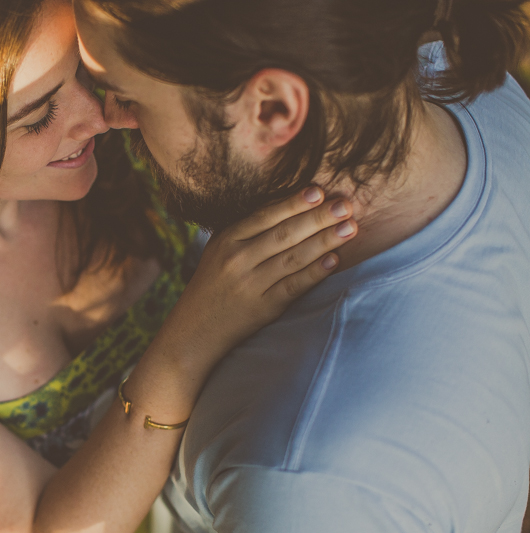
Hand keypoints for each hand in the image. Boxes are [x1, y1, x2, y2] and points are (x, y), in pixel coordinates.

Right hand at [172, 188, 356, 362]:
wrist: (193, 330)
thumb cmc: (212, 284)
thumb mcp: (219, 250)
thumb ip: (248, 230)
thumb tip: (292, 204)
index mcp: (226, 240)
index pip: (265, 216)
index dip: (294, 203)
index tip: (319, 191)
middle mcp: (237, 260)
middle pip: (283, 235)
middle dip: (318, 218)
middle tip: (346, 205)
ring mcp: (250, 285)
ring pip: (293, 258)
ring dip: (325, 241)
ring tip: (351, 228)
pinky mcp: (262, 309)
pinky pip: (293, 287)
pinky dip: (314, 273)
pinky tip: (334, 260)